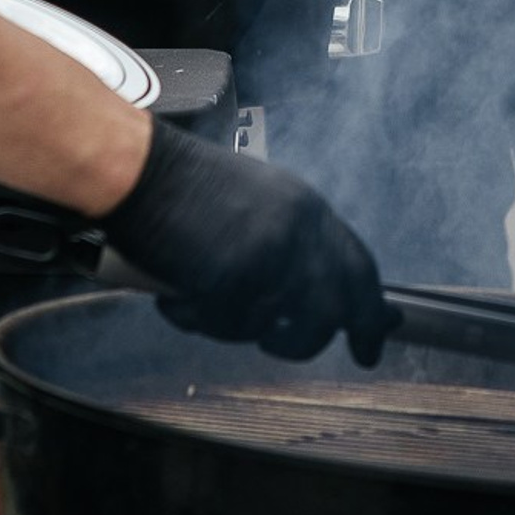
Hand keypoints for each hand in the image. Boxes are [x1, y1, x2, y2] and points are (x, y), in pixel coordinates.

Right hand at [101, 120, 388, 363]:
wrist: (140, 168)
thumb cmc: (180, 185)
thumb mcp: (255, 203)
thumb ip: (288, 244)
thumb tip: (307, 295)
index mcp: (305, 206)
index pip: (358, 265)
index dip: (370, 309)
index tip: (374, 340)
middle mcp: (299, 228)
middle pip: (335, 308)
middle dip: (311, 340)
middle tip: (285, 346)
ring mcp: (271, 252)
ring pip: (280, 327)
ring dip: (242, 329)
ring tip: (210, 308)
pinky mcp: (237, 274)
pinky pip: (229, 325)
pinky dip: (199, 319)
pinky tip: (178, 295)